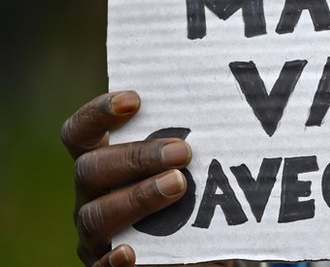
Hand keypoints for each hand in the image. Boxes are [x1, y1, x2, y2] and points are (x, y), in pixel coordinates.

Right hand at [61, 91, 231, 265]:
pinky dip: (113, 260)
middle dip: (136, 157)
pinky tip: (131, 252)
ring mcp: (95, 234)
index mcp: (103, 162)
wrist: (198, 249)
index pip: (80, 133)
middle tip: (183, 151)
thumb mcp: (187, 168)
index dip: (97, 113)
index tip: (134, 100)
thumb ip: (188, 145)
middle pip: (90, 170)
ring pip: (95, 216)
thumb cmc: (191, 196)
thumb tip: (226, 109)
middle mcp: (91, 196)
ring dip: (137, 198)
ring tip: (178, 185)